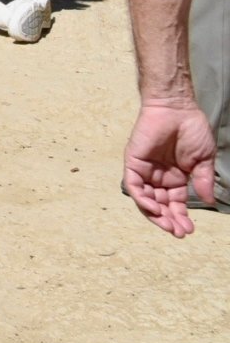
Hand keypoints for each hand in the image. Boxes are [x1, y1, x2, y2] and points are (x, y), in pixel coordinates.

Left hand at [123, 100, 217, 236]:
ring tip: (168, 225)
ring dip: (156, 214)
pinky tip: (154, 209)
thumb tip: (208, 201)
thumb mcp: (202, 160)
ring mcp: (145, 170)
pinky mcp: (133, 162)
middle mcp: (159, 177)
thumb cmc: (192, 130)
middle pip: (160, 205)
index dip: (181, 218)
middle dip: (169, 220)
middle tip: (178, 232)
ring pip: (146, 199)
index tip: (189, 231)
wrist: (177, 109)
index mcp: (175, 178)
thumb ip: (202, 180)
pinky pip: (134, 185)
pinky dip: (142, 199)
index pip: (175, 204)